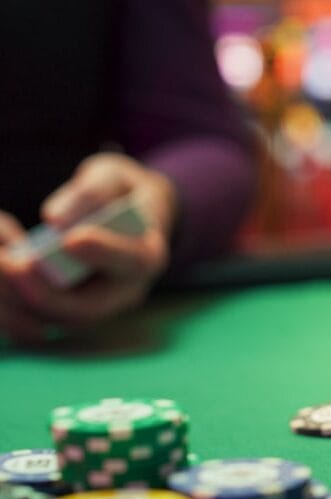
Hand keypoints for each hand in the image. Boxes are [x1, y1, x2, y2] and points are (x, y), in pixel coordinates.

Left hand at [0, 152, 176, 331]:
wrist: (128, 218)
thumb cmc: (120, 194)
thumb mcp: (114, 176)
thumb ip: (91, 192)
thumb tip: (55, 220)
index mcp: (148, 254)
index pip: (133, 262)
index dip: (103, 254)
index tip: (70, 239)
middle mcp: (127, 291)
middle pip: (89, 310)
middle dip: (47, 293)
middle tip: (12, 264)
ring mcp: (100, 306)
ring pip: (60, 321)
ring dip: (23, 299)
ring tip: (0, 265)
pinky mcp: (72, 312)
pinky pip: (41, 322)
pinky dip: (15, 305)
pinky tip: (1, 273)